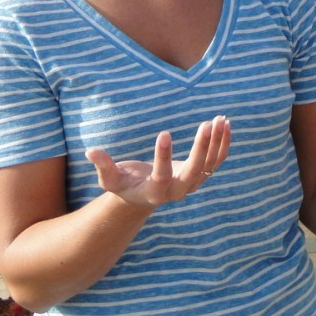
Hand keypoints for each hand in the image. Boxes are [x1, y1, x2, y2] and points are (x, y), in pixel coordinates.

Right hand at [86, 115, 230, 208]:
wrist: (143, 196)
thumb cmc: (124, 184)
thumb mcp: (111, 179)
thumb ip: (103, 167)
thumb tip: (91, 151)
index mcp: (155, 192)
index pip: (162, 176)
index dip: (163, 156)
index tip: (164, 132)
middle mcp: (178, 191)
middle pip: (194, 172)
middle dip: (201, 148)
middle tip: (205, 124)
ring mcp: (192, 184)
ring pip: (210, 164)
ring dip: (216, 142)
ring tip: (219, 119)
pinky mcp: (201, 175)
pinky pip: (217, 160)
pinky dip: (223, 143)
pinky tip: (225, 124)